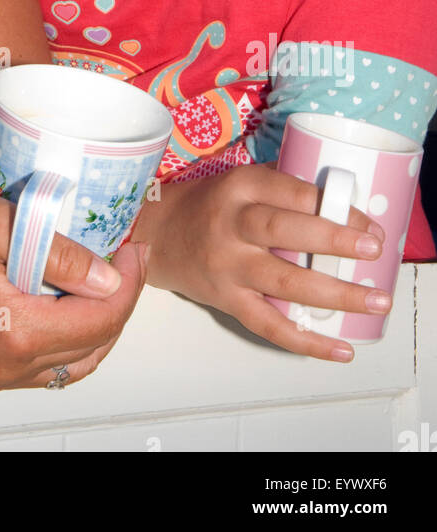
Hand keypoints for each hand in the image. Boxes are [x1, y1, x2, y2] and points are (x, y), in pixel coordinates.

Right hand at [0, 187, 148, 390]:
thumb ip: (58, 254)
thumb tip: (107, 278)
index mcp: (12, 330)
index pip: (98, 320)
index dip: (129, 284)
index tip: (136, 249)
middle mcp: (8, 363)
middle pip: (94, 344)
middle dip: (122, 301)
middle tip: (131, 259)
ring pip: (77, 362)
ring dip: (102, 324)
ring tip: (112, 281)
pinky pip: (51, 367)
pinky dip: (75, 340)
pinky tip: (79, 306)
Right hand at [134, 162, 388, 360]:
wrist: (156, 235)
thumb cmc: (208, 205)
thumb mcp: (239, 181)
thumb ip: (282, 187)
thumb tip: (342, 201)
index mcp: (239, 186)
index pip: (292, 192)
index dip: (333, 207)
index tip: (368, 223)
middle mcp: (232, 224)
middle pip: (286, 231)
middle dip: (335, 240)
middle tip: (374, 250)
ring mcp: (228, 266)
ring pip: (285, 281)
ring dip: (335, 293)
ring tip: (374, 300)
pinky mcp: (226, 300)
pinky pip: (269, 325)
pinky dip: (306, 341)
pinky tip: (339, 349)